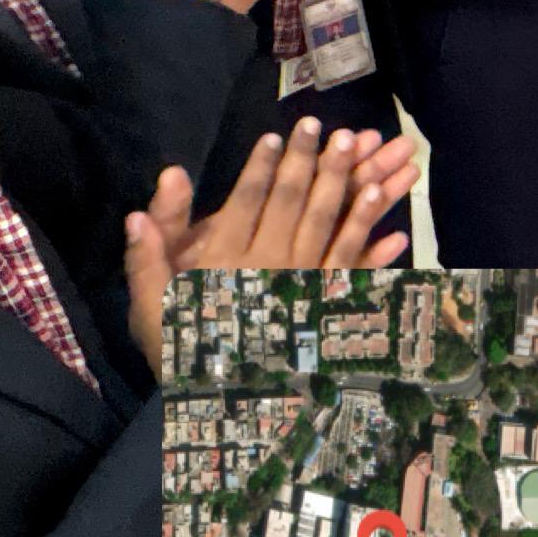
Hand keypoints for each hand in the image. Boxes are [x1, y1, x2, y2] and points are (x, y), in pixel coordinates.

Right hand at [121, 123, 420, 369]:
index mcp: (224, 262)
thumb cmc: (182, 351)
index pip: (245, 203)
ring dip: (347, 186)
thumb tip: (143, 205)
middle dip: (310, 161)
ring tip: (364, 150)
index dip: (261, 167)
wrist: (221, 409)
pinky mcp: (325, 309)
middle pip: (292, 204)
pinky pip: (353, 270)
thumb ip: (148, 254)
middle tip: (327, 126)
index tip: (276, 136)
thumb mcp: (151, 305)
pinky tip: (394, 223)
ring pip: (329, 227)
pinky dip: (373, 245)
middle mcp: (268, 268)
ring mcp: (302, 287)